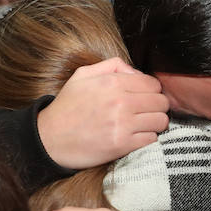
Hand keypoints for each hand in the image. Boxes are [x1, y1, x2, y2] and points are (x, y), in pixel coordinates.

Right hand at [36, 58, 167, 168]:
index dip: (152, 90)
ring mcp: (123, 124)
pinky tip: (135, 136)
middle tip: (146, 111)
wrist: (49, 138)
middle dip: (157, 106)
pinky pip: (151, 139)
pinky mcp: (122, 145)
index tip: (145, 97)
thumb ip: (111, 66)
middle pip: (161, 102)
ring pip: (160, 121)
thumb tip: (135, 71)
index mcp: (113, 82)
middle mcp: (121, 102)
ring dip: (154, 122)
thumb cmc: (67, 107)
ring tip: (143, 124)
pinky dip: (147, 138)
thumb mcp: (82, 75)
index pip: (152, 83)